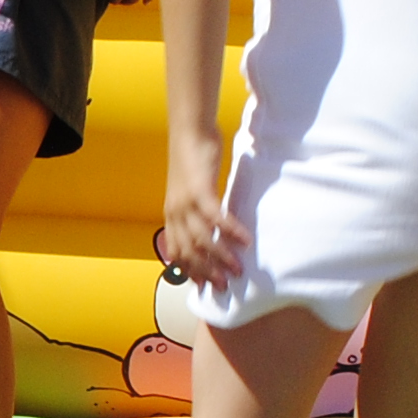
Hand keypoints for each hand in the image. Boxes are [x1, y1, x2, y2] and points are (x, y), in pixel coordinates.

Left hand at [157, 143, 245, 292]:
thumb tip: (209, 228)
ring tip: (238, 269)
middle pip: (189, 252)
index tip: (204, 285)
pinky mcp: (200, 190)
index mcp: (171, 214)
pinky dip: (232, 231)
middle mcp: (175, 212)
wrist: (189, 131)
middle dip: (207, 272)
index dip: (189, 271)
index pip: (176, 252)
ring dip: (221, 257)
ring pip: (203, 239)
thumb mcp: (188, 190)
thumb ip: (194, 210)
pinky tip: (245, 241)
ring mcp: (186, 202)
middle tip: (224, 286)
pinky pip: (217, 218)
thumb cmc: (193, 159)